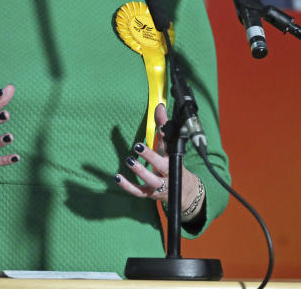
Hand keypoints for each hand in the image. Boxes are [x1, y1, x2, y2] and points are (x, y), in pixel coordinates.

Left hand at [114, 104, 204, 218]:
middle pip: (162, 165)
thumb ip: (163, 127)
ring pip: (151, 180)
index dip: (164, 138)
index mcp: (174, 159)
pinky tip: (117, 177)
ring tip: (129, 160)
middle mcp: (168, 173)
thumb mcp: (170, 146)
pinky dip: (127, 185)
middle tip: (138, 146)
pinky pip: (138, 191)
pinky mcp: (150, 194)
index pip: (170, 147)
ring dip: (140, 171)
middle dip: (151, 156)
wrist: (184, 191)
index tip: (159, 128)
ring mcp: (159, 185)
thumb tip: (159, 107)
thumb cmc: (174, 164)